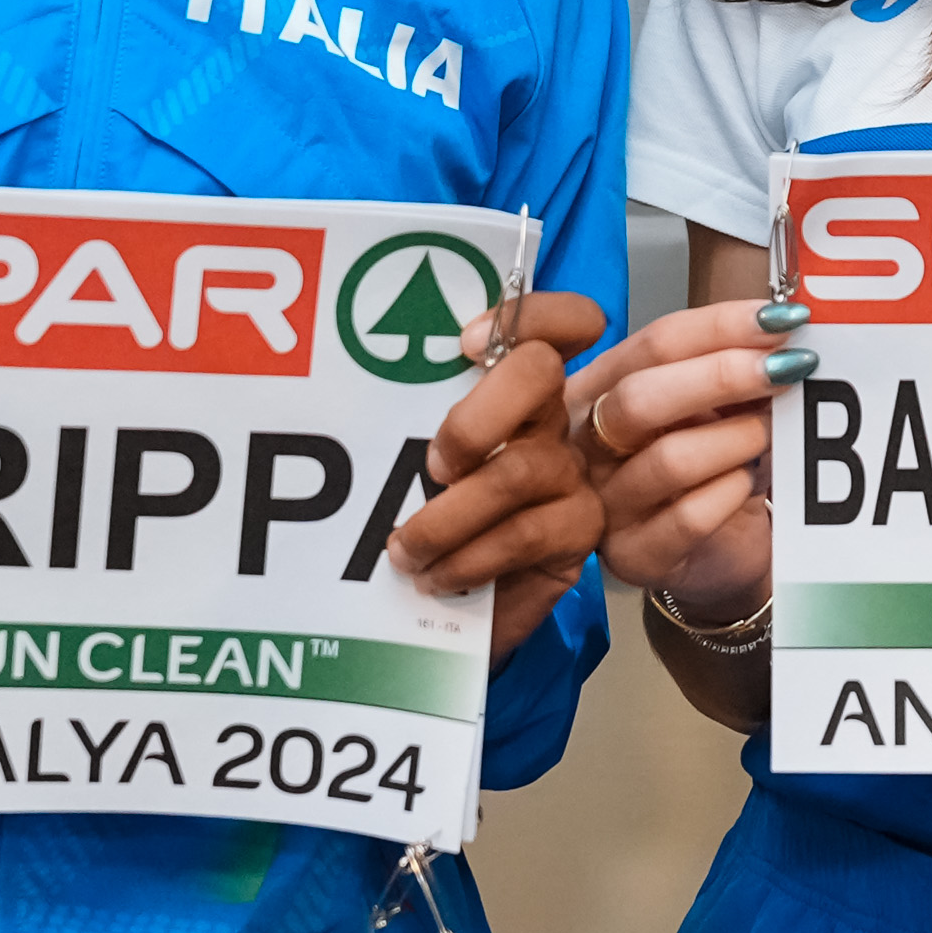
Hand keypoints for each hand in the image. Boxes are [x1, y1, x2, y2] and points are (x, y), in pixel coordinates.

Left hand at [388, 292, 610, 662]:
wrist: (454, 620)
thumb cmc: (426, 530)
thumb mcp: (408, 469)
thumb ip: (407, 426)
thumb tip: (352, 394)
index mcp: (509, 386)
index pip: (549, 320)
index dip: (527, 312)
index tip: (462, 344)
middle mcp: (550, 416)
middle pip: (538, 371)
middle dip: (474, 416)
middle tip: (430, 468)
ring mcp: (572, 472)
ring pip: (519, 468)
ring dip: (448, 515)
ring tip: (404, 551)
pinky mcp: (580, 530)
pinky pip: (526, 532)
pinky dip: (470, 557)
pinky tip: (436, 578)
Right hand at [568, 299, 806, 620]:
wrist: (713, 550)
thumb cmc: (705, 465)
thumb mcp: (711, 404)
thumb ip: (733, 365)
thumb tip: (782, 331)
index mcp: (599, 387)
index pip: (653, 342)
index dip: (721, 326)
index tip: (780, 319)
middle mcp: (586, 444)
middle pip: (640, 397)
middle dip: (723, 376)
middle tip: (786, 368)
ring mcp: (604, 505)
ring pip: (668, 459)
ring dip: (736, 438)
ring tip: (766, 436)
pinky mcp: (634, 556)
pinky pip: (690, 518)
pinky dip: (731, 491)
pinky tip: (746, 483)